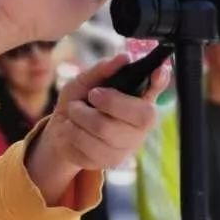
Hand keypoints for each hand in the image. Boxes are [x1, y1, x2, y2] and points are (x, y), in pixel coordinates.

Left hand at [26, 53, 170, 204]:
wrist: (59, 134)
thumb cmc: (79, 104)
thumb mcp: (85, 82)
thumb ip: (102, 70)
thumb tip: (123, 58)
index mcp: (139, 100)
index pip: (156, 90)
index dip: (160, 82)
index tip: (159, 71)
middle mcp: (141, 124)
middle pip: (138, 114)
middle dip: (107, 101)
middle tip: (91, 96)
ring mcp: (128, 145)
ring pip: (106, 128)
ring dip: (81, 117)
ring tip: (75, 113)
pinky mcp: (112, 161)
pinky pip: (90, 145)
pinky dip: (73, 132)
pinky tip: (73, 130)